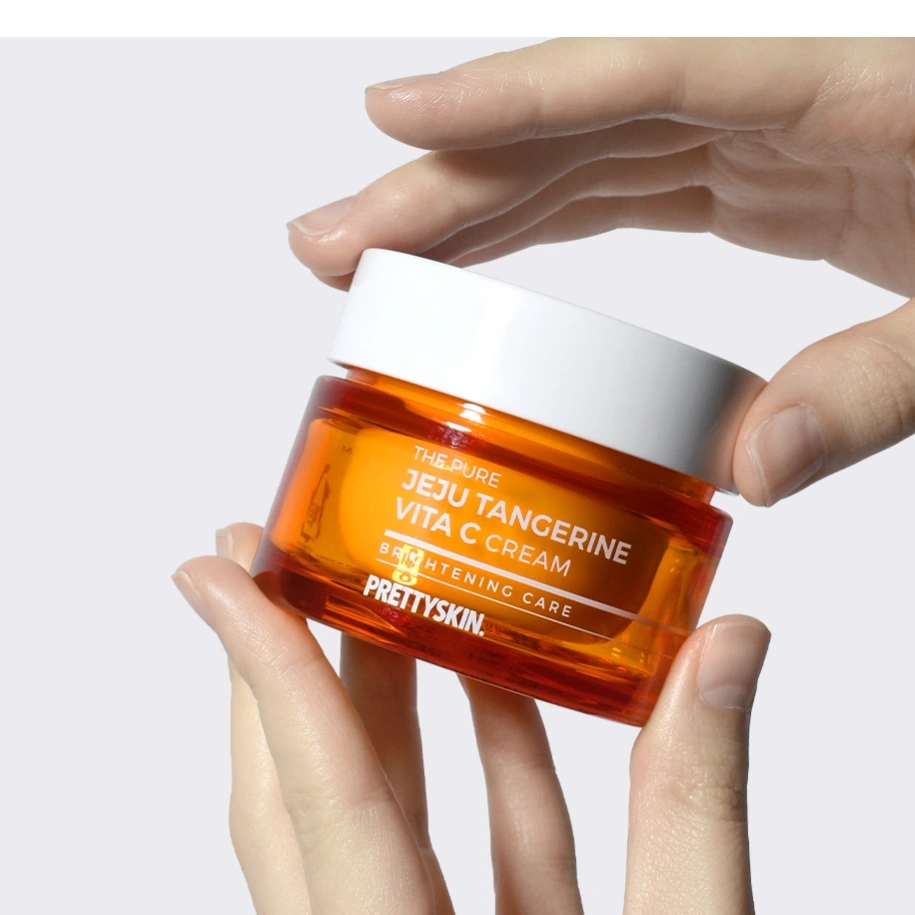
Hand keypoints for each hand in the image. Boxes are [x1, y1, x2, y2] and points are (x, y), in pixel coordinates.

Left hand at [173, 523, 769, 913]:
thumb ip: (700, 802)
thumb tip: (728, 642)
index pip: (322, 797)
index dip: (266, 670)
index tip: (209, 572)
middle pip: (300, 800)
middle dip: (275, 666)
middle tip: (257, 555)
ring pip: (364, 814)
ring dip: (366, 695)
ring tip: (357, 588)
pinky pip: (452, 843)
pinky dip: (470, 755)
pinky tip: (492, 679)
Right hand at [287, 38, 914, 506]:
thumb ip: (879, 384)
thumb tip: (750, 472)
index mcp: (832, 99)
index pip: (633, 85)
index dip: (504, 97)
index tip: (390, 119)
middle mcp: (771, 113)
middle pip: (570, 134)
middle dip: (441, 184)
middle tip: (333, 241)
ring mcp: (758, 150)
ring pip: (580, 166)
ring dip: (471, 212)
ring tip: (373, 261)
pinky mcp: (760, 189)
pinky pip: (625, 196)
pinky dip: (546, 226)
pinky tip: (486, 266)